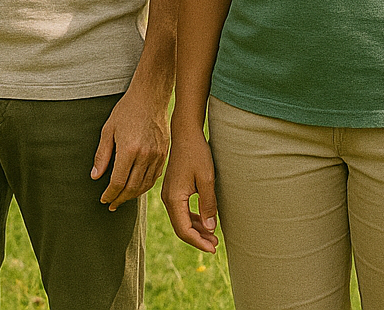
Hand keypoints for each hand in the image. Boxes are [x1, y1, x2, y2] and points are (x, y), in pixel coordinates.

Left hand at [92, 83, 168, 209]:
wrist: (151, 97)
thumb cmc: (126, 111)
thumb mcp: (108, 130)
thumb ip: (102, 155)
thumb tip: (95, 176)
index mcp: (129, 150)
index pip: (118, 182)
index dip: (109, 194)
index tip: (103, 199)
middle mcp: (145, 155)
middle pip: (132, 187)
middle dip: (120, 199)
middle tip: (111, 204)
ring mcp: (157, 155)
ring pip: (145, 185)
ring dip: (132, 195)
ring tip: (122, 198)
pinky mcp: (164, 154)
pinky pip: (155, 177)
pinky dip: (145, 186)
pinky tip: (137, 187)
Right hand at [161, 129, 217, 251]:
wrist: (186, 134)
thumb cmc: (197, 153)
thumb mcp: (207, 179)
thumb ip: (208, 204)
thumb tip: (210, 228)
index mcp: (174, 198)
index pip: (184, 230)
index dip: (198, 242)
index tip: (213, 248)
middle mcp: (168, 198)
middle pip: (181, 228)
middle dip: (198, 239)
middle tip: (215, 246)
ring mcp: (169, 194)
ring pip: (181, 221)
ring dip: (196, 230)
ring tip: (213, 237)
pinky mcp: (173, 190)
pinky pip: (181, 211)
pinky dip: (193, 220)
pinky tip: (205, 222)